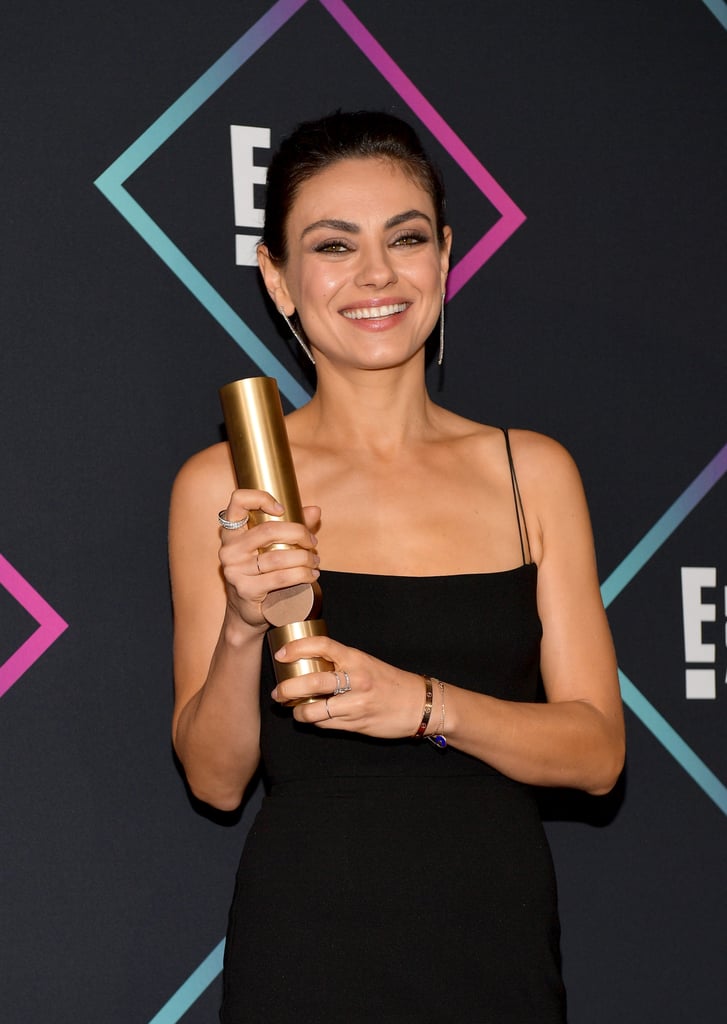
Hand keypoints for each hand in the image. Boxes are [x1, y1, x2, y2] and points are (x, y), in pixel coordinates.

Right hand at [218, 489, 319, 629]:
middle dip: (298, 533)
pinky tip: (311, 575)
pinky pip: (280, 578)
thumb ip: (293, 526)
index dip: (261, 498)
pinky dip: (302, 575)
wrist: (247, 611)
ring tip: (315, 561)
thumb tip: (315, 510)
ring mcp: (235, 570)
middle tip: (312, 542)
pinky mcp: (246, 589)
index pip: (238, 501)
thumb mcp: (273, 546)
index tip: (282, 510)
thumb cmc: (261, 573)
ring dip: (305, 558)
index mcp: (232, 532)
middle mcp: (229, 549)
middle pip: (268, 529)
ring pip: (278, 557)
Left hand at [271, 635, 425, 739]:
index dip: (297, 648)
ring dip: (298, 712)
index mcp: (356, 658)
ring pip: (315, 710)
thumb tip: (308, 664)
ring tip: (293, 709)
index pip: (322, 646)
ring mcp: (356, 703)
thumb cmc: (390, 682)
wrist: (418, 704)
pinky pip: (326, 724)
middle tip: (278, 692)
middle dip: (288, 688)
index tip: (281, 655)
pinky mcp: (356, 723)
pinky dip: (315, 722)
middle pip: (312, 681)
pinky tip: (313, 718)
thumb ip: (341, 663)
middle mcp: (356, 679)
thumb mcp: (366, 663)